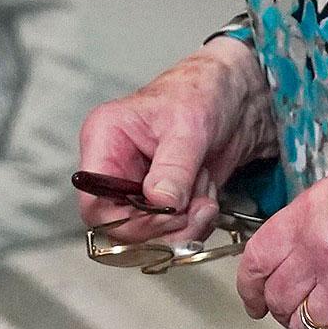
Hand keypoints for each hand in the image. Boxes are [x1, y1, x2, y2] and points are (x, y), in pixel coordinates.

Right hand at [77, 37, 275, 247]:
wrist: (234, 99)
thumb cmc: (203, 93)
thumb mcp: (189, 127)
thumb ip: (174, 167)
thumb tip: (160, 202)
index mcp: (104, 141)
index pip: (93, 202)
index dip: (128, 220)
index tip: (166, 212)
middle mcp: (115, 168)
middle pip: (121, 227)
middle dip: (165, 224)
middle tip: (195, 207)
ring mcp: (138, 187)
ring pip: (149, 235)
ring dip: (185, 222)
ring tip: (205, 192)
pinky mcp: (161, 200)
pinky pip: (171, 232)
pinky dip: (195, 222)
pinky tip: (206, 195)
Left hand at [235, 160, 327, 328]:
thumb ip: (309, 221)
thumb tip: (286, 249)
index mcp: (310, 215)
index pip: (256, 260)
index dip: (249, 286)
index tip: (252, 298)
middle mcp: (321, 251)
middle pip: (278, 300)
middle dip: (282, 309)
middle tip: (294, 309)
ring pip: (306, 326)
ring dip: (313, 327)